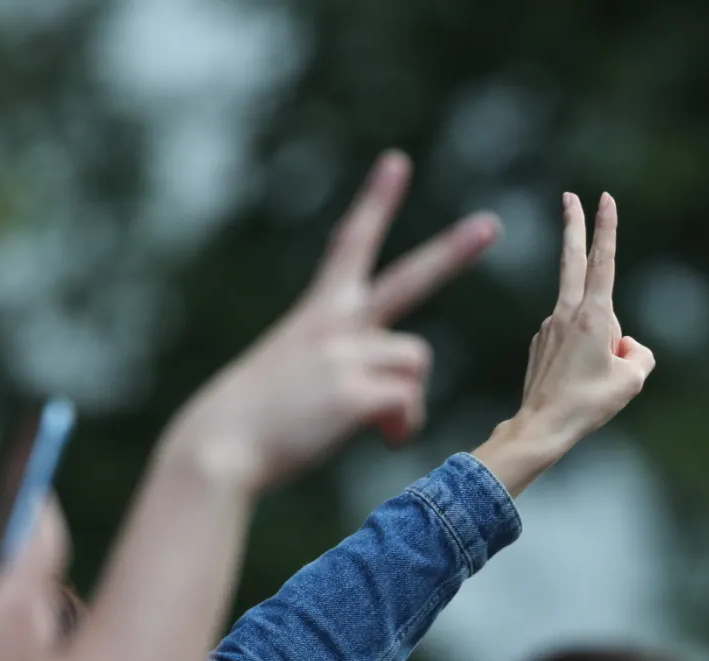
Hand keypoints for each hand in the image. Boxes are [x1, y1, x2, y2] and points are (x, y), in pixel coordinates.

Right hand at [173, 151, 502, 491]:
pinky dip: (402, 427)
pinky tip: (382, 439)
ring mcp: (345, 355)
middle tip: (490, 226)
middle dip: (453, 252)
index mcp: (317, 313)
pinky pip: (409, 403)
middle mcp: (335, 324)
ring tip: (379, 424)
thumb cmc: (251, 422)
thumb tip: (387, 397)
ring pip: (415, 361)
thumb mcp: (292, 374)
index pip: (351, 243)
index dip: (376, 201)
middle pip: (409, 278)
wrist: (218, 450)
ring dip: (407, 398)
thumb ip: (340, 365)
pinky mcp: (354, 392)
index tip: (397, 162)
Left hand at [515, 193, 654, 448]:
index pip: (603, 261)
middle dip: (574, 225)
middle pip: (573, 260)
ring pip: (586, 319)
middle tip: (570, 196)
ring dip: (600, 337)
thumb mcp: (633, 379)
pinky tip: (578, 382)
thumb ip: (640, 353)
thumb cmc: (589, 404)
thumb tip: (623, 344)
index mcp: (593, 316)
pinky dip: (585, 352)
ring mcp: (549, 327)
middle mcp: (567, 313)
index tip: (605, 198)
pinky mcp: (540, 343)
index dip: (606, 228)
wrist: (542, 426)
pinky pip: (573, 340)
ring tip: (594, 381)